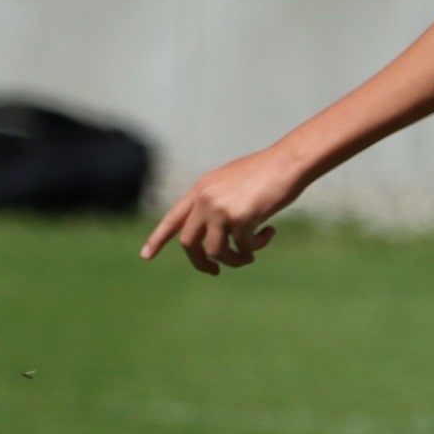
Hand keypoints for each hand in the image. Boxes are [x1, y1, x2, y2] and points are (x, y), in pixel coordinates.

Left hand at [141, 148, 306, 274]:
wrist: (288, 162)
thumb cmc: (266, 172)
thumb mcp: (232, 184)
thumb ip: (217, 204)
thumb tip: (211, 237)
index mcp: (201, 189)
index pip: (173, 218)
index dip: (158, 238)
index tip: (145, 256)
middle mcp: (205, 199)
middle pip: (189, 243)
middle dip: (201, 262)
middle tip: (215, 271)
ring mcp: (220, 209)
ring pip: (215, 251)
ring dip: (234, 259)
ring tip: (250, 256)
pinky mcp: (239, 219)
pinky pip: (243, 247)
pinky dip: (256, 246)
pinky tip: (269, 233)